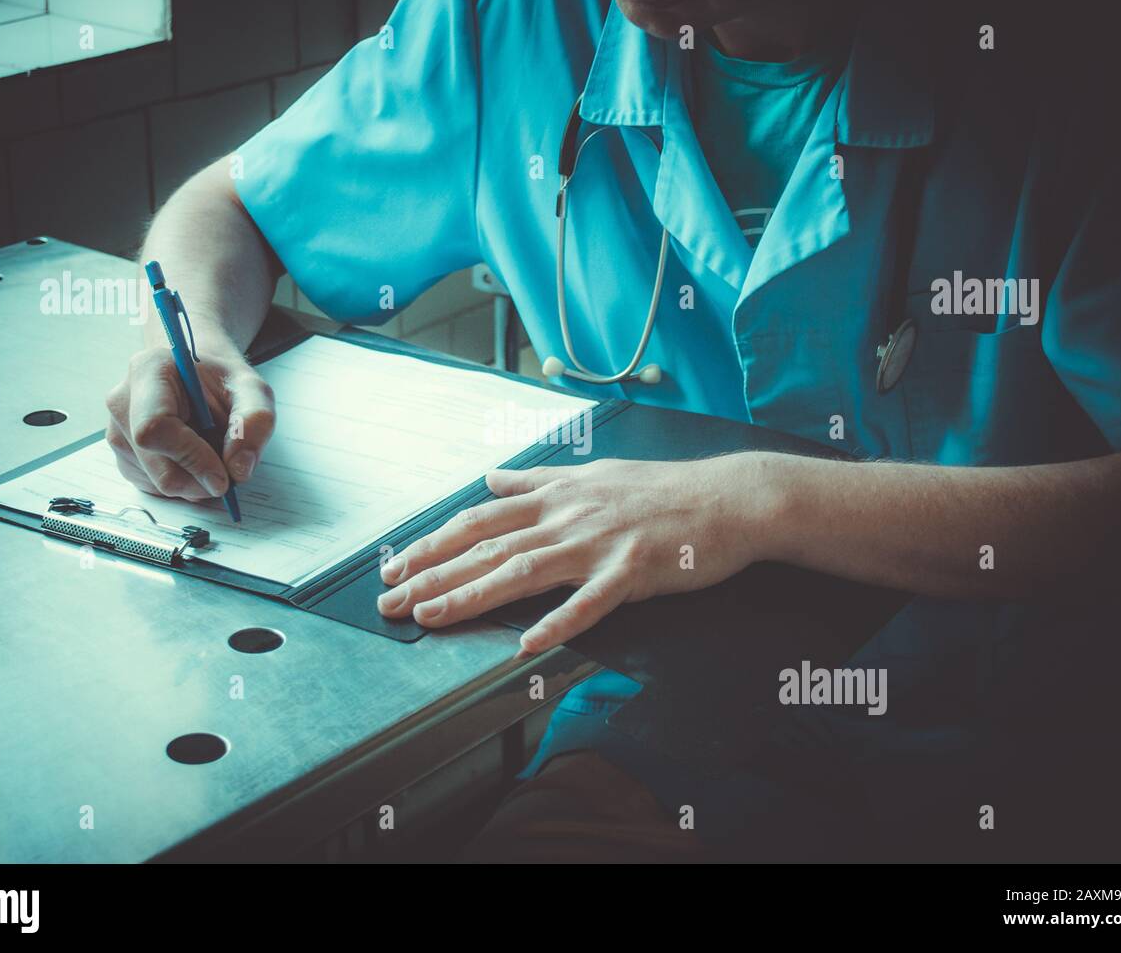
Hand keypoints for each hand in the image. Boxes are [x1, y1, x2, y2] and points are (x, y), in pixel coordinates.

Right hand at [105, 347, 275, 500]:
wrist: (201, 376)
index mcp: (150, 370)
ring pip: (156, 482)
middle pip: (155, 464)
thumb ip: (255, 422)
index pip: (155, 427)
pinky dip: (184, 484)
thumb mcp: (253, 390)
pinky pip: (154, 487)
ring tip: (212, 454)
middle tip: (229, 473)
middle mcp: (124, 401)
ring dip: (195, 483)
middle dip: (200, 480)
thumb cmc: (222, 380)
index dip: (192, 458)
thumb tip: (238, 468)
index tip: (223, 475)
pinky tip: (196, 460)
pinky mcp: (124, 457)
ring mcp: (118, 431)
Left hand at [376, 455, 776, 653]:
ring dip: (472, 595)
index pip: (478, 520)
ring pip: (523, 571)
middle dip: (432, 575)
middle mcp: (567, 516)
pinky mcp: (633, 570)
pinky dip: (556, 624)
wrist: (729, 497)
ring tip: (432, 618)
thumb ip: (538, 479)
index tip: (393, 567)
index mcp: (555, 495)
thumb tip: (493, 476)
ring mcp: (599, 543)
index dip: (431, 544)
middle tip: (390, 602)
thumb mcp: (592, 472)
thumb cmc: (662, 490)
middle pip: (486, 546)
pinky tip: (527, 647)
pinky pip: (589, 603)